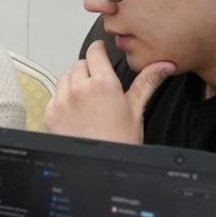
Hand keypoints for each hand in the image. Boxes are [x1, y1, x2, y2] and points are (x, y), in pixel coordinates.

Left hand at [45, 41, 175, 143]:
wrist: (99, 166)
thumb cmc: (120, 141)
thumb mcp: (136, 109)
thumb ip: (147, 82)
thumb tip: (164, 65)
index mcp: (103, 83)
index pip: (95, 51)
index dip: (99, 50)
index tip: (102, 53)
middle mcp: (80, 88)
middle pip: (80, 64)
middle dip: (89, 70)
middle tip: (99, 85)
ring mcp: (63, 100)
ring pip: (65, 77)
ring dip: (74, 82)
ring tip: (87, 100)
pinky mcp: (51, 112)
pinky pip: (55, 95)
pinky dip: (63, 99)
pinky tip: (77, 112)